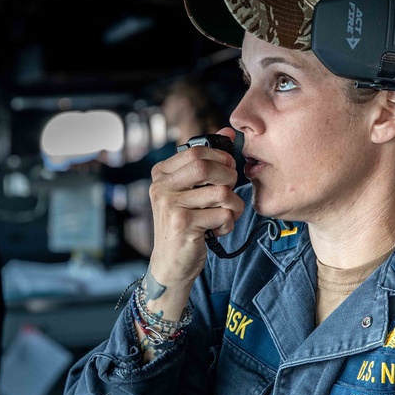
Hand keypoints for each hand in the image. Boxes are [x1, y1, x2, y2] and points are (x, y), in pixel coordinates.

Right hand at [147, 127, 243, 288]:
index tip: (226, 172)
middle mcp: (161, 187)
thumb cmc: (185, 224)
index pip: (196, 151)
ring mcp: (170, 206)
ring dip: (233, 207)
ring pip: (221, 193)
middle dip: (228, 178)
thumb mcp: (191, 191)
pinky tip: (216, 231)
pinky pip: (223, 215)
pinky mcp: (183, 225)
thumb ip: (207, 161)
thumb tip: (228, 131)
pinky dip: (228, 224)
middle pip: (206, 166)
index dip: (220, 159)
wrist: (171, 264)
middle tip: (229, 193)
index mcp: (161, 174)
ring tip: (224, 216)